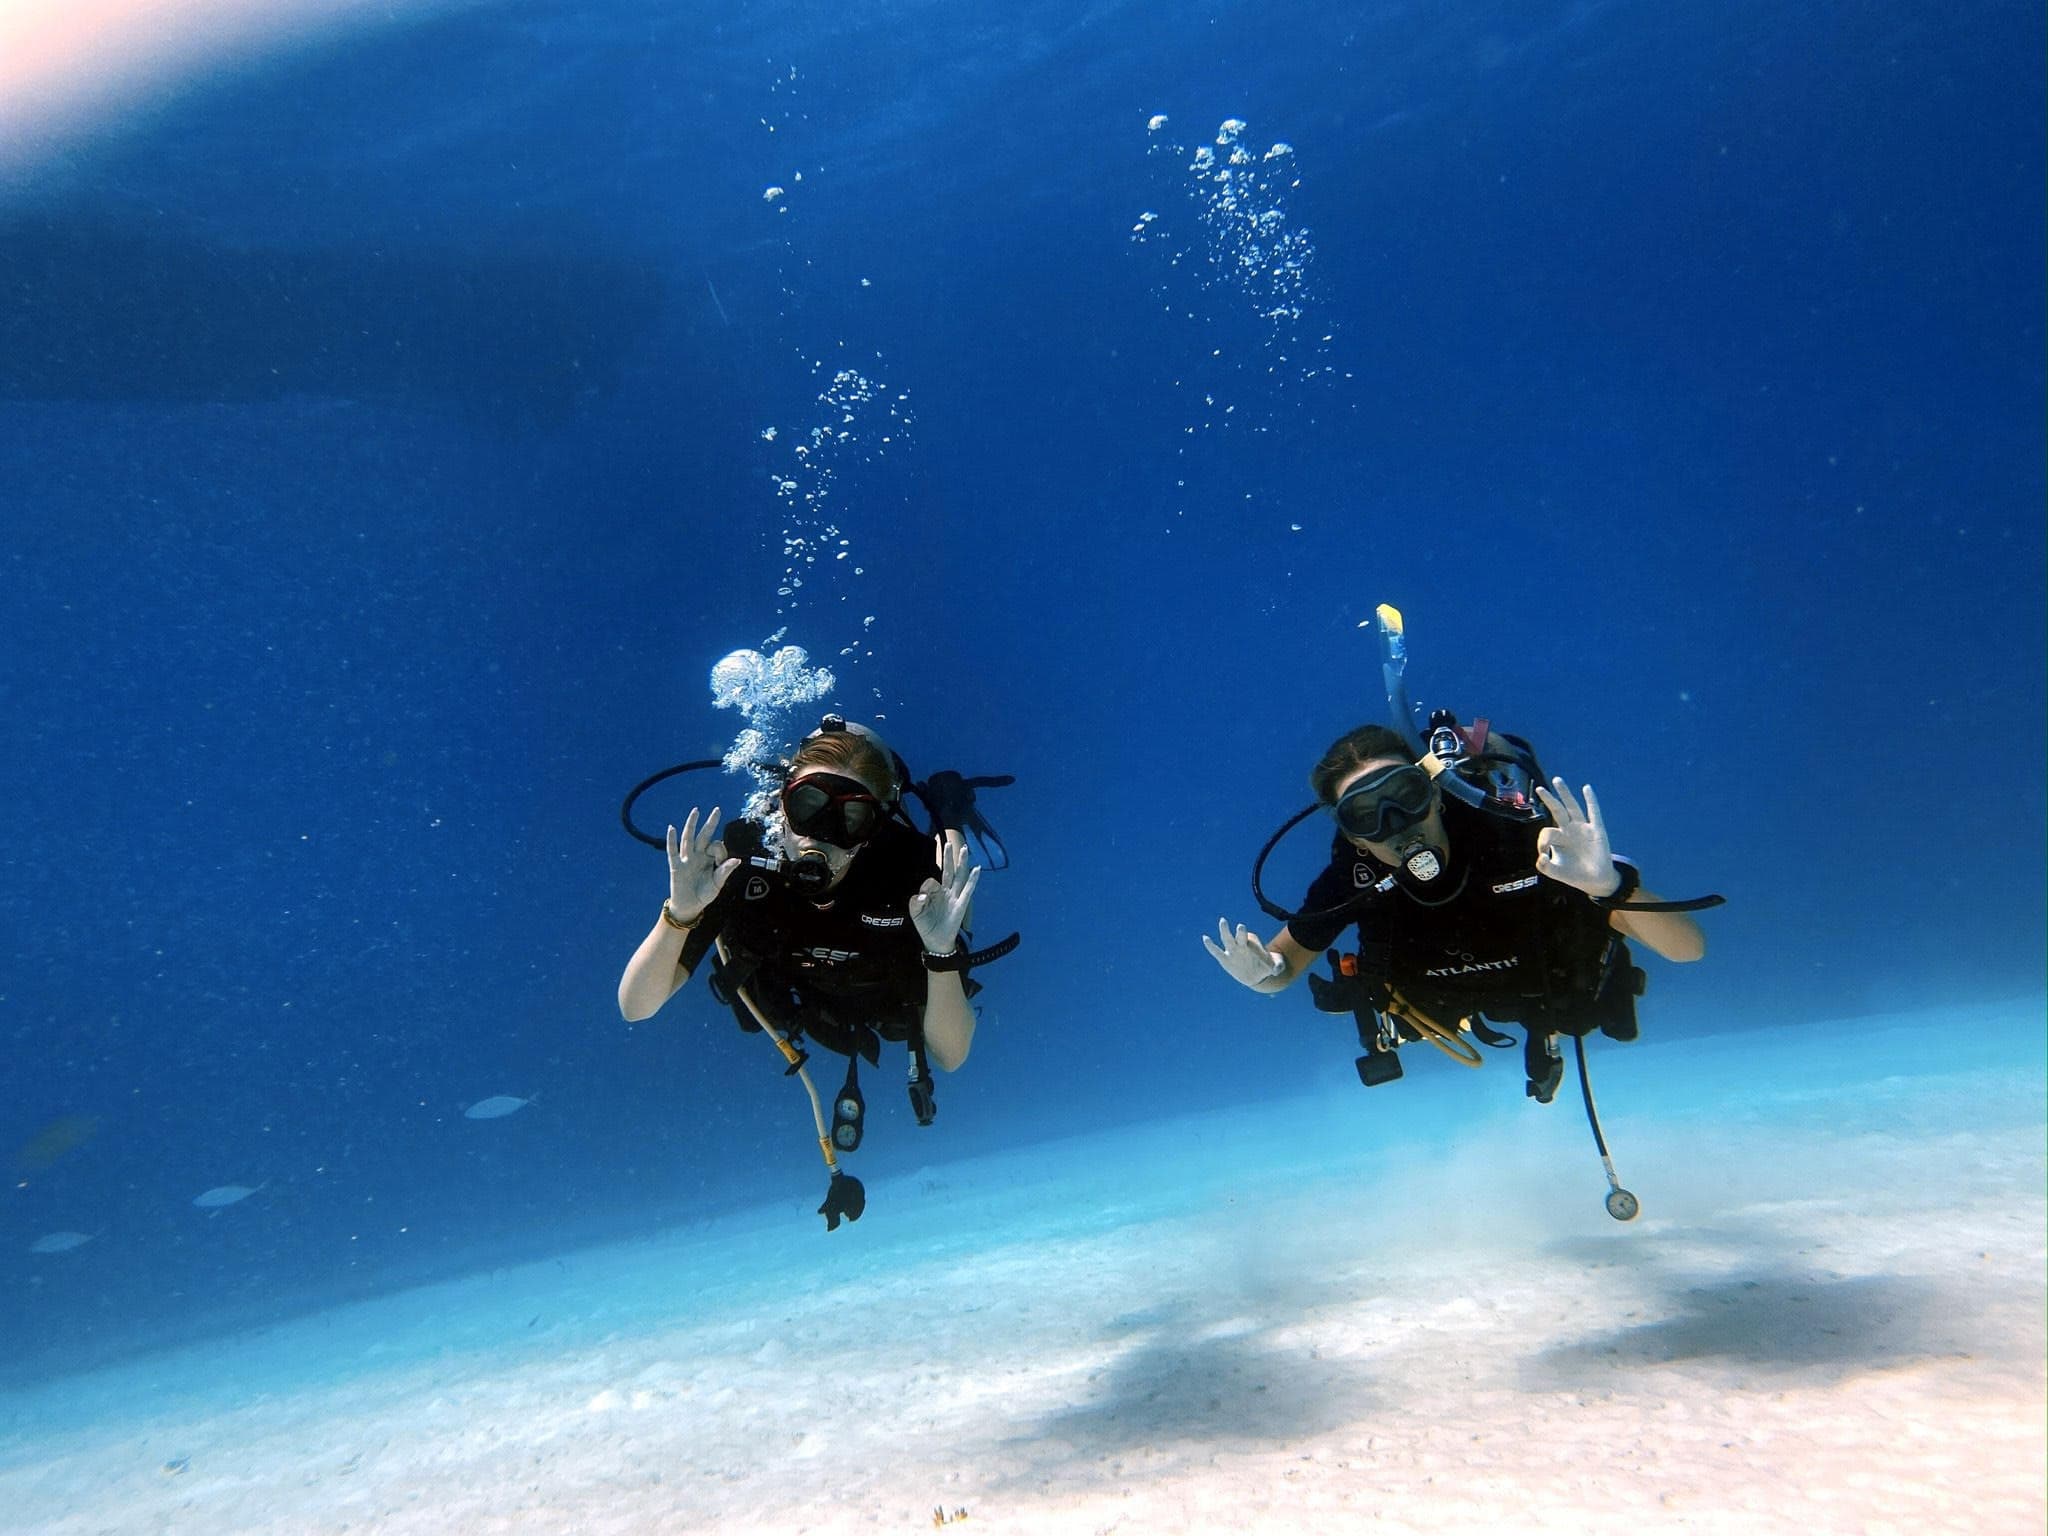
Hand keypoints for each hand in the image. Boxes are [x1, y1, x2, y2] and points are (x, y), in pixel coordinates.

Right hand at [667, 808, 740, 922]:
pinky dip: (671, 840)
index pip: (716, 846)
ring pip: (688, 838)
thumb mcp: (717, 883)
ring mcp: (686, 859)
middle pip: (704, 835)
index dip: (721, 852)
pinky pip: (672, 851)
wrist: (689, 906)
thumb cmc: (704, 894)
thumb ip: (725, 871)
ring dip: (692, 824)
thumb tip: (738, 860)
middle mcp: (698, 855)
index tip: (720, 863)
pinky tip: (671, 828)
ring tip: (696, 811)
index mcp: (709, 858)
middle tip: (717, 810)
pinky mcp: (675, 866)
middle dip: (710, 823)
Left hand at [909, 831, 980, 953]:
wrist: (936, 941)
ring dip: (961, 863)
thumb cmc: (926, 925)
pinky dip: (972, 879)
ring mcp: (954, 897)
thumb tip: (922, 894)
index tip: (923, 898)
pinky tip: (976, 869)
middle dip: (948, 857)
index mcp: (933, 893)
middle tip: (949, 842)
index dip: (927, 886)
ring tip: (965, 849)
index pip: (931, 881)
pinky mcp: (961, 905)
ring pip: (959, 876)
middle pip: (948, 871)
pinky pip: (968, 890)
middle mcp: (945, 892)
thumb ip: (916, 902)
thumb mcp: (916, 913)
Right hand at [1203, 918, 1283, 989]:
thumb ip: (1278, 966)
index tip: (1263, 957)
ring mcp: (1232, 951)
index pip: (1253, 940)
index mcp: (1253, 944)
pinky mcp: (1225, 959)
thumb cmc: (1266, 967)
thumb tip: (1277, 970)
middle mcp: (1242, 945)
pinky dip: (1210, 945)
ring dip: (1225, 931)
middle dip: (1241, 932)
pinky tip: (1205, 938)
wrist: (1255, 975)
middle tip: (1241, 926)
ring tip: (1223, 921)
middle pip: (1240, 937)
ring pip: (1227, 939)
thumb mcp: (1276, 966)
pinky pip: (1216, 952)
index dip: (1258, 947)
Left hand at [1534, 778, 1621, 897]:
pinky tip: (1586, 788)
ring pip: (1572, 807)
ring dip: (1565, 794)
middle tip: (1538, 788)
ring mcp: (1583, 829)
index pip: (1546, 832)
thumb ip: (1545, 867)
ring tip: (1557, 780)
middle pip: (1557, 811)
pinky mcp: (1597, 831)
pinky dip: (1591, 800)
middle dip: (1549, 799)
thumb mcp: (1556, 872)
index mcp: (1558, 838)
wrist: (1595, 880)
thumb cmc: (1574, 874)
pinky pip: (1594, 812)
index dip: (1542, 842)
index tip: (1543, 854)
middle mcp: (1569, 830)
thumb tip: (1541, 856)